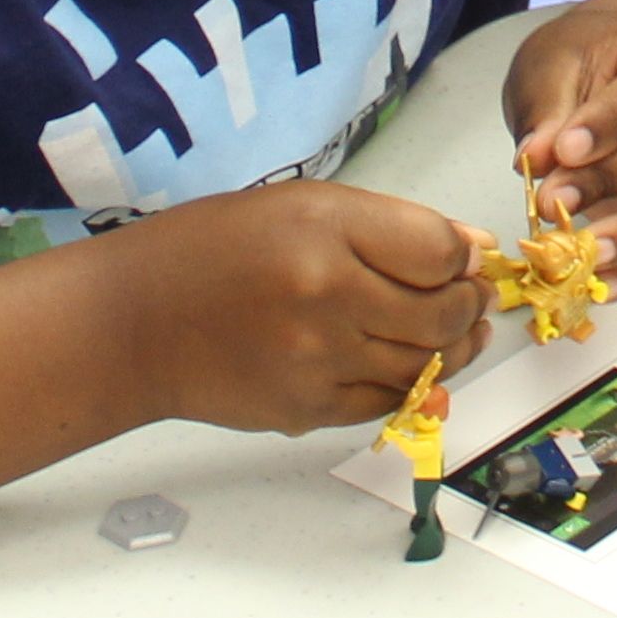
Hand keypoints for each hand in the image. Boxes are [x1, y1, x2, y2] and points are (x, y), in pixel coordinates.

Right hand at [100, 182, 488, 433]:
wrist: (138, 321)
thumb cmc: (218, 246)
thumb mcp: (306, 206)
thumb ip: (390, 226)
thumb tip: (470, 247)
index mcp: (328, 231)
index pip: (438, 250)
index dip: (465, 255)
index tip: (469, 255)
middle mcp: (327, 298)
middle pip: (440, 314)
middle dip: (471, 304)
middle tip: (477, 295)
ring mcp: (317, 363)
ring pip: (422, 365)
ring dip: (455, 349)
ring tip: (463, 331)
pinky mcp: (305, 412)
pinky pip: (384, 403)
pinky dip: (412, 385)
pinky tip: (416, 364)